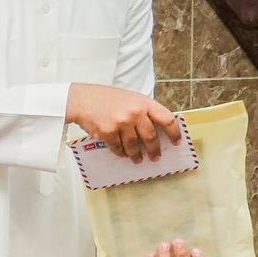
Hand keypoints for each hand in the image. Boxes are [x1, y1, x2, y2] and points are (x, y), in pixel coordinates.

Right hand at [68, 84, 183, 161]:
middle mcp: (135, 113)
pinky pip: (118, 147)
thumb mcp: (130, 98)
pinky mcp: (108, 132)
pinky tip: (122, 153)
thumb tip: (155, 128)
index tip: (176, 141)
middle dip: (154, 149)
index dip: (174, 132)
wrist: (80, 99)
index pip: (167, 119)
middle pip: (151, 136)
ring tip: (137, 159)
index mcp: (144, 103)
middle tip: (156, 157)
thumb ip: (143, 110)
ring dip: (136, 154)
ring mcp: (122, 123)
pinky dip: (121, 152)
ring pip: (134, 145)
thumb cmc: (105, 97)